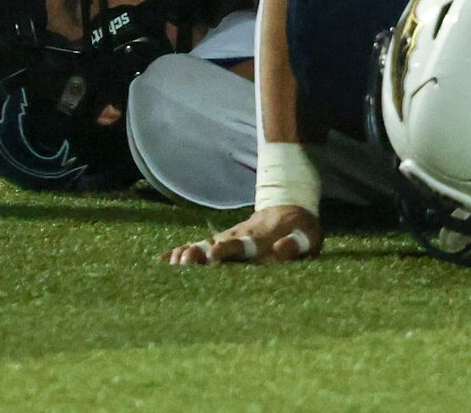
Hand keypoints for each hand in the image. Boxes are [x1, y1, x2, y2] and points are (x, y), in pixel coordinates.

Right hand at [165, 205, 322, 266]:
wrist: (288, 207)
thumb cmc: (300, 229)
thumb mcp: (308, 237)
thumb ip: (296, 245)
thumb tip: (280, 250)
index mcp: (258, 238)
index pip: (240, 244)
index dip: (226, 250)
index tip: (212, 256)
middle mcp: (238, 238)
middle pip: (215, 246)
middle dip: (199, 254)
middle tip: (183, 261)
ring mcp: (227, 239)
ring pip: (203, 246)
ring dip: (186, 254)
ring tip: (169, 262)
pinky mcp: (220, 243)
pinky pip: (199, 247)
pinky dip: (182, 252)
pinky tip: (162, 261)